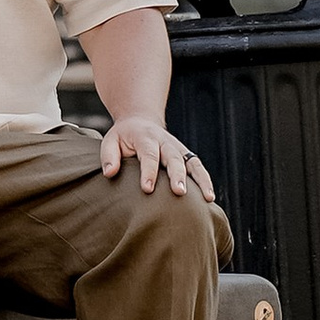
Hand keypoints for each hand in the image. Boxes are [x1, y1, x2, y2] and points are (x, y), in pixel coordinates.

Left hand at [98, 116, 216, 201]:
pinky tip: (210, 197)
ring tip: (206, 198)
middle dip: (177, 175)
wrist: (140, 121)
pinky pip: (198, 167)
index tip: (147, 189)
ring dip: (200, 179)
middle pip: (173, 158)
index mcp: (145, 138)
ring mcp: (178, 148)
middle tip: (179, 192)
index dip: (148, 172)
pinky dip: (206, 180)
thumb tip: (109, 173)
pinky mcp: (186, 155)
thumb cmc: (123, 137)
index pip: (148, 155)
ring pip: (192, 162)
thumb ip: (109, 156)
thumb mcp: (110, 140)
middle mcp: (164, 142)